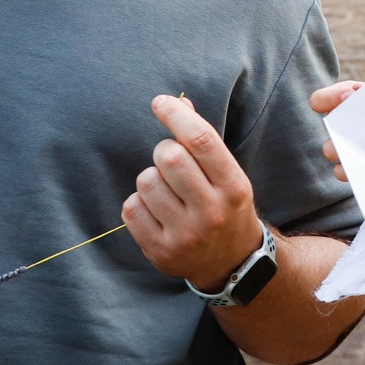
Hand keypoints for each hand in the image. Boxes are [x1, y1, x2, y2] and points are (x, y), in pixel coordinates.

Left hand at [124, 94, 263, 291]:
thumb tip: (178, 102)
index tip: (160, 103)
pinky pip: (131, 208)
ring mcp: (186, 235)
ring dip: (150, 178)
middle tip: (170, 160)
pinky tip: (155, 210)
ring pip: (146, 181)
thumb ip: (204, 140)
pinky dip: (138, 202)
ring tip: (165, 190)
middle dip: (163, 150)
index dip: (175, 115)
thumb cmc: (224, 206)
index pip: (201, 140)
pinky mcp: (161, 251)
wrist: (230, 262)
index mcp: (233, 187)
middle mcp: (212, 213)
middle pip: (169, 157)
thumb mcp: (227, 174)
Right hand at [308, 76, 364, 178]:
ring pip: (334, 152)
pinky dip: (363, 164)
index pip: (321, 100)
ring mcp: (357, 148)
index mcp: (353, 100)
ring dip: (357, 144)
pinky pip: (349, 172)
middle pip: (329, 128)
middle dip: (353, 122)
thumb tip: (356, 96)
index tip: (351, 98)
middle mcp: (350, 124)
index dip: (330, 99)